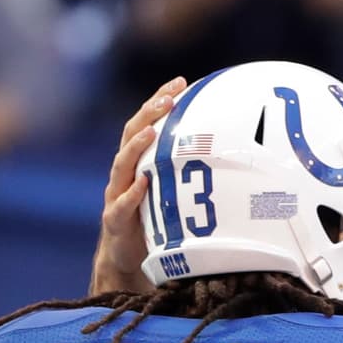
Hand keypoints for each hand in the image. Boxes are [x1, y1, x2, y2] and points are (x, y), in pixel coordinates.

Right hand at [90, 77, 186, 296]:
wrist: (126, 260)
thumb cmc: (152, 223)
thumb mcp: (170, 194)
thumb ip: (186, 173)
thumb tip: (227, 155)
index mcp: (136, 163)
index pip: (145, 123)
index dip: (159, 101)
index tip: (180, 82)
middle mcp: (123, 174)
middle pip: (131, 135)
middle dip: (149, 113)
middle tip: (168, 98)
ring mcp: (116, 195)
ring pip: (122, 164)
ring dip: (136, 146)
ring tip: (151, 131)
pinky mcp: (115, 220)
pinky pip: (122, 204)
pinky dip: (133, 192)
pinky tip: (143, 182)